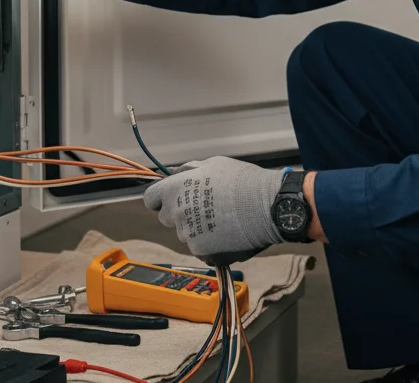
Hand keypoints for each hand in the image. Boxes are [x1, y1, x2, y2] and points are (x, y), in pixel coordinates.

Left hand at [143, 157, 285, 265]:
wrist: (267, 207)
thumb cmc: (242, 182)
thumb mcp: (213, 165)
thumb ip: (189, 171)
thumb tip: (175, 173)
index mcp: (175, 190)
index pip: (151, 198)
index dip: (161, 197)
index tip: (171, 197)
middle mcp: (176, 214)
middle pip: (167, 217)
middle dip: (180, 213)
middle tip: (204, 207)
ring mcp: (188, 236)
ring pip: (185, 234)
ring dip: (197, 229)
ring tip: (222, 220)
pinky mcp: (202, 253)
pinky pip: (200, 249)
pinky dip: (210, 244)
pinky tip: (227, 234)